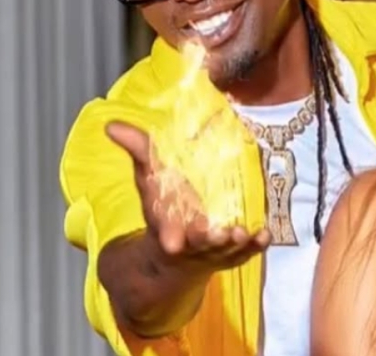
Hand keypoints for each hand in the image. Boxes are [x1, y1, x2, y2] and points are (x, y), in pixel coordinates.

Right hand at [106, 121, 270, 273]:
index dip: (169, 238)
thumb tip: (111, 125)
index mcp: (166, 228)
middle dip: (207, 239)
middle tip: (216, 232)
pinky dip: (256, 244)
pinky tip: (265, 233)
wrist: (178, 249)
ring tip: (241, 232)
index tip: (171, 243)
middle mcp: (192, 243)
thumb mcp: (150, 179)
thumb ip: (138, 151)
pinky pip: (249, 250)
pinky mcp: (236, 251)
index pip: (165, 235)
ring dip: (235, 241)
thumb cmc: (166, 207)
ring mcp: (216, 250)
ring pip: (226, 249)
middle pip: (200, 244)